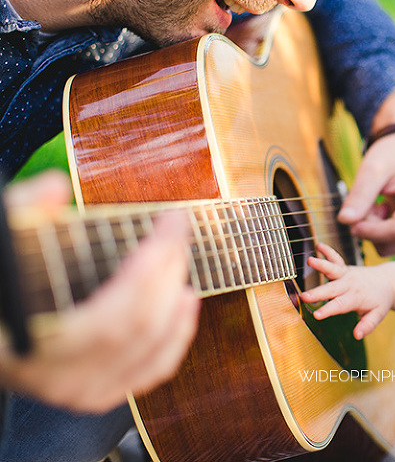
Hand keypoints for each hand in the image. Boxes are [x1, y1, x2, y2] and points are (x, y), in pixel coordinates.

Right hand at [0, 171, 199, 412]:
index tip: (173, 219)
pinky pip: (147, 371)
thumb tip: (54, 188)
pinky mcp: (92, 393)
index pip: (118, 308)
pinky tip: (184, 306)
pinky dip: (174, 338)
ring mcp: (79, 391)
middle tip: (179, 233)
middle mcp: (60, 377)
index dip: (156, 259)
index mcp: (37, 343)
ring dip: (178, 305)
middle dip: (169, 272)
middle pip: (141, 325)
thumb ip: (21, 213)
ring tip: (186, 267)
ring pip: (150, 353)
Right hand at [302, 243, 394, 338]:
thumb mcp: (378, 314)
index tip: (317, 315)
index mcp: (356, 298)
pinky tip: (318, 245)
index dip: (328, 310)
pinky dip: (328, 251)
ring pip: (333, 269)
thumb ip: (367, 325)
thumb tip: (357, 335)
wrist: (387, 281)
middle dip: (318, 293)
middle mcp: (350, 285)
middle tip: (304, 297)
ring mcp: (346, 274)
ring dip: (322, 265)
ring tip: (310, 260)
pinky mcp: (344, 268)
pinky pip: (336, 258)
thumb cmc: (380, 301)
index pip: (340, 305)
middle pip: (332, 289)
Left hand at [338, 88, 394, 255]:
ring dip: (376, 231)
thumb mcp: (372, 169)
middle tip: (365, 205)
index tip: (351, 223)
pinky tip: (383, 213)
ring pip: (394, 246)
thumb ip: (360, 195)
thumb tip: (344, 221)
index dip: (371, 231)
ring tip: (376, 206)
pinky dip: (383, 234)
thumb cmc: (392, 157)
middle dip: (372, 229)